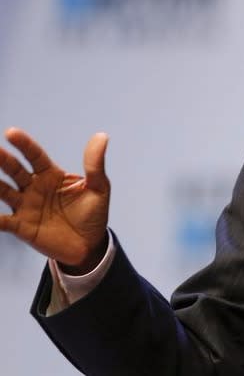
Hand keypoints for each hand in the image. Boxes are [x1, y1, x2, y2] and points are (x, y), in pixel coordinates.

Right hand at [0, 128, 110, 273]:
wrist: (90, 245)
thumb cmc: (93, 214)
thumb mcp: (99, 188)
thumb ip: (95, 164)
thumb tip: (101, 136)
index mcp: (52, 176)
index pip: (35, 156)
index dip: (24, 145)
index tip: (11, 133)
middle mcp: (34, 188)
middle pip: (15, 170)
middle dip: (3, 160)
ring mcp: (26, 207)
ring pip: (3, 191)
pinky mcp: (22, 227)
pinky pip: (3, 222)